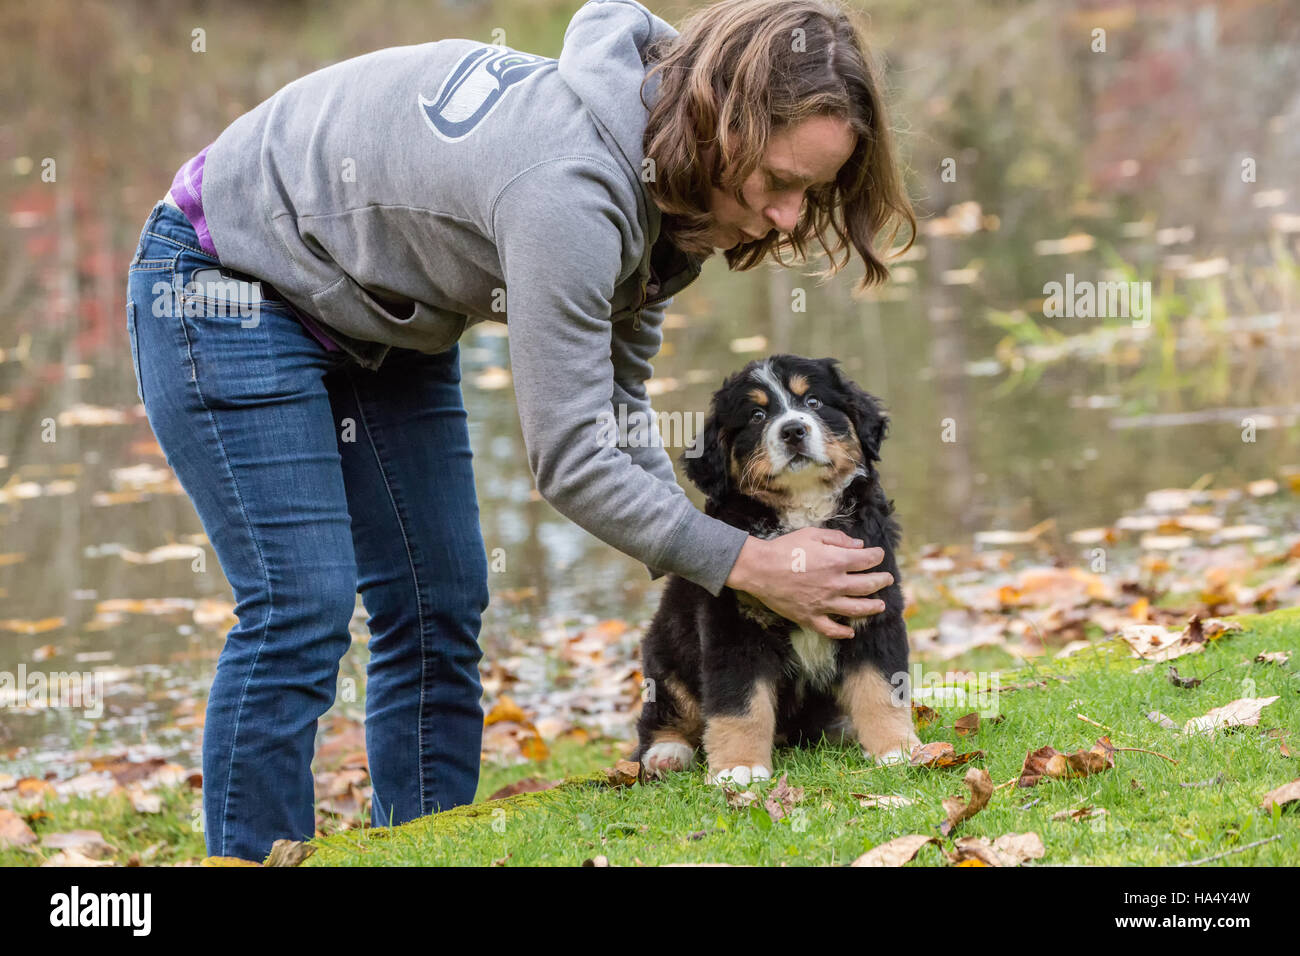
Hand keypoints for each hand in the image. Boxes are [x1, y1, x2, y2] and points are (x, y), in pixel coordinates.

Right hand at [724, 527, 892, 638]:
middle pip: (868, 585)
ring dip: (872, 607)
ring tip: (880, 606)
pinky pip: (831, 629)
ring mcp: (824, 603)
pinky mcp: (810, 617)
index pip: (867, 560)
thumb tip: (859, 545)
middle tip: (887, 579)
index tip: (879, 555)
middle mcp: (835, 584)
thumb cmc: (784, 549)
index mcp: (837, 561)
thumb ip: (837, 539)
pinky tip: (850, 632)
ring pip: (856, 609)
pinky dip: (843, 632)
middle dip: (882, 581)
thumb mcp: (811, 535)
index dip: (877, 556)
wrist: (759, 569)